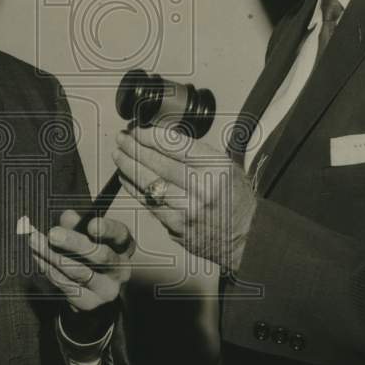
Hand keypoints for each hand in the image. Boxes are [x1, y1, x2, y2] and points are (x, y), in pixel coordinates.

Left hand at [26, 209, 134, 311]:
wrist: (95, 290)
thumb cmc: (91, 254)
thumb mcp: (87, 236)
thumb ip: (77, 224)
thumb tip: (68, 216)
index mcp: (123, 246)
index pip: (120, 235)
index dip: (107, 229)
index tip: (90, 224)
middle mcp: (120, 269)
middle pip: (100, 256)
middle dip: (74, 244)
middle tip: (53, 234)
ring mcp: (106, 289)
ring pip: (79, 272)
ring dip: (53, 256)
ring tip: (35, 242)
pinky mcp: (89, 303)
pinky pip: (66, 286)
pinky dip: (49, 270)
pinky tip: (38, 257)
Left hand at [113, 125, 256, 274]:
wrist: (246, 236)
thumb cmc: (235, 198)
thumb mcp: (226, 165)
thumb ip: (196, 153)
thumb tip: (161, 139)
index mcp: (215, 167)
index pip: (174, 145)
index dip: (149, 135)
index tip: (136, 129)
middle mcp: (200, 188)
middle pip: (157, 162)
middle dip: (134, 147)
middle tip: (122, 138)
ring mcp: (186, 209)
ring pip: (148, 183)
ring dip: (128, 166)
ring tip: (118, 154)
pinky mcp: (175, 226)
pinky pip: (148, 203)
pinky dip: (134, 188)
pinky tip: (126, 178)